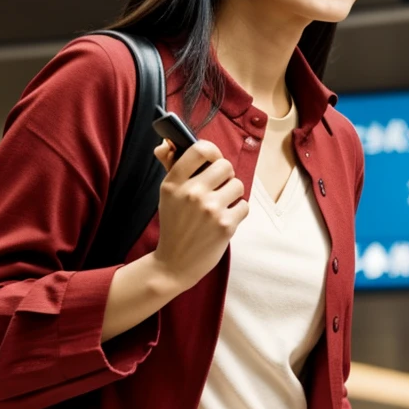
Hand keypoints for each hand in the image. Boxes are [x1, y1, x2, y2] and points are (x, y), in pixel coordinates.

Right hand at [153, 139, 248, 290]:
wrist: (174, 264)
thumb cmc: (173, 225)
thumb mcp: (166, 195)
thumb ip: (169, 167)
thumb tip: (164, 145)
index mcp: (174, 183)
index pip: (201, 149)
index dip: (213, 152)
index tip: (213, 161)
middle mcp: (191, 193)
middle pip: (225, 165)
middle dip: (226, 176)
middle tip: (218, 188)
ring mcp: (210, 209)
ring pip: (238, 185)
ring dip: (233, 195)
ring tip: (220, 206)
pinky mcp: (226, 225)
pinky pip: (244, 206)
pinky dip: (237, 213)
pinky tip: (224, 221)